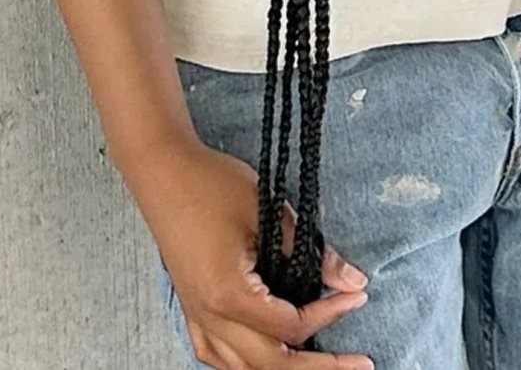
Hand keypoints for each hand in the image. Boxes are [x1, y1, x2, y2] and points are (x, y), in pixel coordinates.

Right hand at [139, 140, 372, 369]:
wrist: (163, 171)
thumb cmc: (211, 185)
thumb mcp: (268, 212)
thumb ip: (311, 252)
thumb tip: (351, 279)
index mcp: (229, 295)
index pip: (290, 326)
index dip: (329, 314)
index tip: (355, 295)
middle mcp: (210, 316)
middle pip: (271, 365)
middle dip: (318, 367)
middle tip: (357, 364)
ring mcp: (195, 315)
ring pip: (241, 369)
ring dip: (282, 367)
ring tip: (317, 361)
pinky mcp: (189, 307)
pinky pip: (216, 355)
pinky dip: (245, 362)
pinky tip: (264, 352)